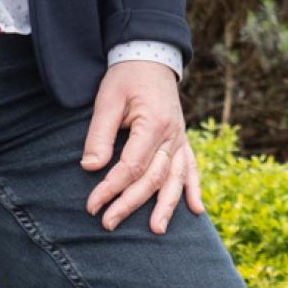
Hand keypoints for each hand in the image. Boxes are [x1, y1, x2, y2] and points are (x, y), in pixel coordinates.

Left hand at [81, 58, 203, 234]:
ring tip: (156, 229)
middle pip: (153, 177)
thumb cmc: (126, 77)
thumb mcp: (107, 99)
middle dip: (130, 203)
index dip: (111, 187)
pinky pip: (191, 168)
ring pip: (175, 178)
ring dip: (167, 205)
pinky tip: (196, 210)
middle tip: (108, 223)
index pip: (132, 165)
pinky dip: (193, 189)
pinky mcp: (182, 140)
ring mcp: (180, 138)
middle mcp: (172, 134)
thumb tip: (91, 168)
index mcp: (153, 123)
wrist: (151, 57)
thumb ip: (100, 134)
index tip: (92, 205)